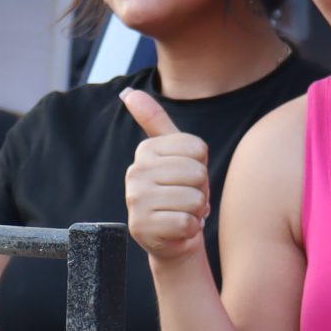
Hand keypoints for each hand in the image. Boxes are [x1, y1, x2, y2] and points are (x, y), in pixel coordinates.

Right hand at [121, 89, 210, 264]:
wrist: (172, 237)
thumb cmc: (178, 192)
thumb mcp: (172, 154)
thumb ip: (154, 121)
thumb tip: (129, 92)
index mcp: (145, 151)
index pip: (198, 149)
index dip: (201, 166)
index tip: (186, 179)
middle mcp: (135, 172)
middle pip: (197, 174)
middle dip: (200, 191)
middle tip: (185, 199)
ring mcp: (135, 200)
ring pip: (194, 199)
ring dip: (196, 212)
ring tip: (181, 213)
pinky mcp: (141, 228)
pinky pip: (187, 223)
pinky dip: (190, 230)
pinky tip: (177, 230)